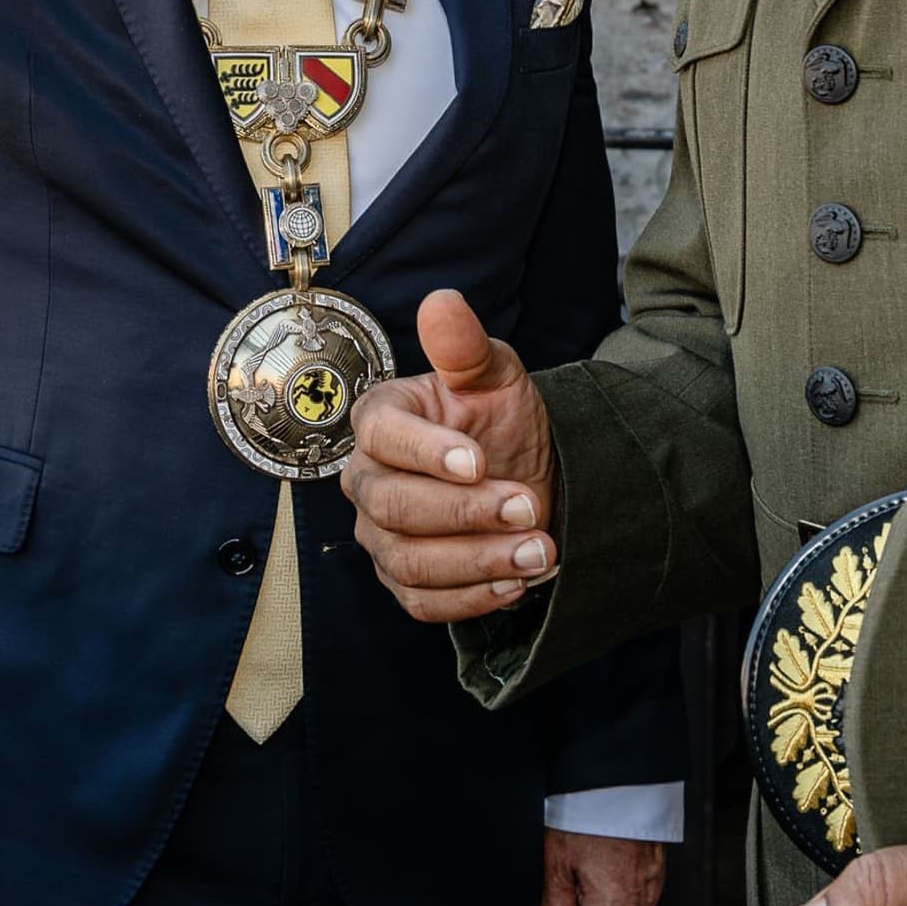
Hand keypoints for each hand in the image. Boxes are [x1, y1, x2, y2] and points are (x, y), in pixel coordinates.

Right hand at [339, 287, 559, 620]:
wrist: (525, 474)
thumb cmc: (500, 418)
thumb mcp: (495, 374)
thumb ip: (465, 347)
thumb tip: (443, 302)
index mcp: (381, 419)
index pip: (381, 437)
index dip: (427, 453)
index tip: (481, 461)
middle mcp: (367, 478)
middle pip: (393, 507)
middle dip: (466, 513)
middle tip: (529, 506)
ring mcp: (380, 534)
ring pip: (408, 562)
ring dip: (478, 561)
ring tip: (539, 551)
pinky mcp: (402, 580)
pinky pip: (422, 603)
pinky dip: (471, 598)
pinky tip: (516, 582)